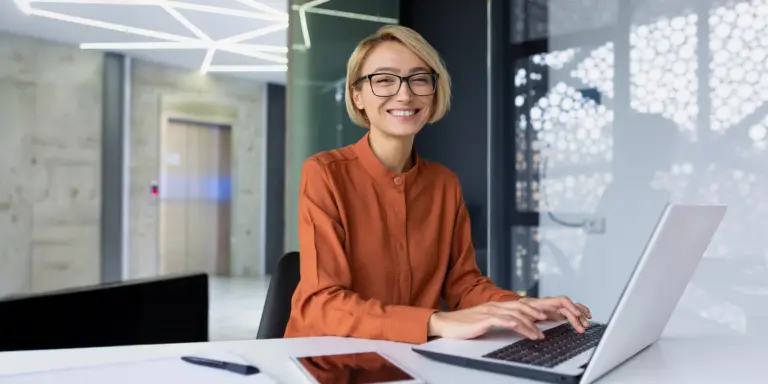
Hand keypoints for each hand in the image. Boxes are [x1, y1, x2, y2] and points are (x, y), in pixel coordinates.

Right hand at [427, 301, 547, 339]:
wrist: (445, 324)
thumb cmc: (463, 324)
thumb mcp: (484, 320)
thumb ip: (497, 320)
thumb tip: (512, 326)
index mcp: (495, 305)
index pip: (519, 304)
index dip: (534, 309)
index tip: (546, 316)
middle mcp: (495, 306)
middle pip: (521, 306)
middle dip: (537, 313)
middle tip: (549, 321)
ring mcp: (490, 312)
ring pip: (516, 315)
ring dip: (531, 325)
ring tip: (540, 334)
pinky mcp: (485, 320)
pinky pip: (505, 321)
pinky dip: (519, 326)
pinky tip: (525, 332)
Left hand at [519, 296, 591, 332]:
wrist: (518, 307)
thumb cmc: (520, 310)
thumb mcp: (523, 317)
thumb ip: (530, 325)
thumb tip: (539, 335)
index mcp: (545, 302)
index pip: (562, 301)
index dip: (571, 307)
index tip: (576, 315)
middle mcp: (552, 304)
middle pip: (569, 308)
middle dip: (577, 317)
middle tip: (582, 327)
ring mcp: (556, 307)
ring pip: (571, 309)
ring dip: (580, 316)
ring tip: (586, 324)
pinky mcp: (557, 312)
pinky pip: (570, 311)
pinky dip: (579, 313)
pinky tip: (585, 317)